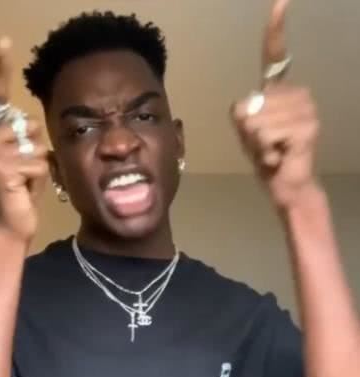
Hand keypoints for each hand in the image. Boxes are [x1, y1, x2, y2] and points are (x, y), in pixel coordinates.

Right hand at [0, 38, 48, 242]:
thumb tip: (27, 121)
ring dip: (38, 164)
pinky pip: (37, 161)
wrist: (12, 225)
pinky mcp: (0, 167)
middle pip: (29, 124)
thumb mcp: (24, 158)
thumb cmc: (20, 192)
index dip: (1, 69)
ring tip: (25, 180)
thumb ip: (24, 137)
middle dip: (36, 147)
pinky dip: (39, 177)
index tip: (6, 42)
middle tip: (24, 171)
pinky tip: (25, 188)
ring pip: (35, 143)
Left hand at [231, 0, 320, 210]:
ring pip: (256, 121)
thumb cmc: (266, 156)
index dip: (275, 30)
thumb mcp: (246, 132)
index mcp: (281, 92)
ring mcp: (305, 110)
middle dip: (247, 131)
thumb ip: (242, 114)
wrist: (285, 183)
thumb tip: (247, 109)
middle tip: (264, 145)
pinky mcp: (307, 127)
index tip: (280, 2)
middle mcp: (297, 95)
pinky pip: (265, 134)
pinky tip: (277, 157)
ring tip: (271, 150)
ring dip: (255, 143)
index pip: (276, 56)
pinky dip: (264, 151)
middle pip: (250, 103)